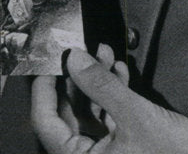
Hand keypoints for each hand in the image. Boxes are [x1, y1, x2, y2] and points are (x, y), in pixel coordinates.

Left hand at [32, 47, 187, 153]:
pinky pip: (106, 116)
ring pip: (88, 112)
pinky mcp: (122, 145)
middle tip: (80, 51)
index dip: (45, 89)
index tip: (49, 62)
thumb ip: (101, 86)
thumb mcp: (135, 115)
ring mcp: (105, 153)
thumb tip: (75, 60)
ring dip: (96, 82)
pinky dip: (111, 92)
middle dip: (76, 79)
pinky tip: (118, 71)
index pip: (46, 123)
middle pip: (67, 115)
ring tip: (103, 54)